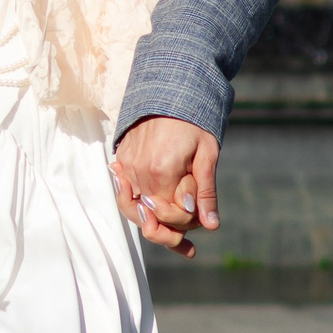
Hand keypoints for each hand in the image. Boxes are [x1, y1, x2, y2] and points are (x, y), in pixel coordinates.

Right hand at [112, 117, 220, 258]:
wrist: (170, 91)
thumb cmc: (193, 122)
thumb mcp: (207, 155)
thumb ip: (206, 192)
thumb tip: (210, 225)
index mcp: (162, 172)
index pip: (170, 214)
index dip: (186, 221)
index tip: (198, 218)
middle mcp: (139, 171)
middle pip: (149, 216)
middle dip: (168, 229)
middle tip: (185, 242)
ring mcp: (127, 166)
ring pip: (134, 208)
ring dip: (152, 222)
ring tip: (172, 236)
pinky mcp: (122, 159)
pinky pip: (127, 192)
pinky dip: (140, 204)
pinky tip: (152, 211)